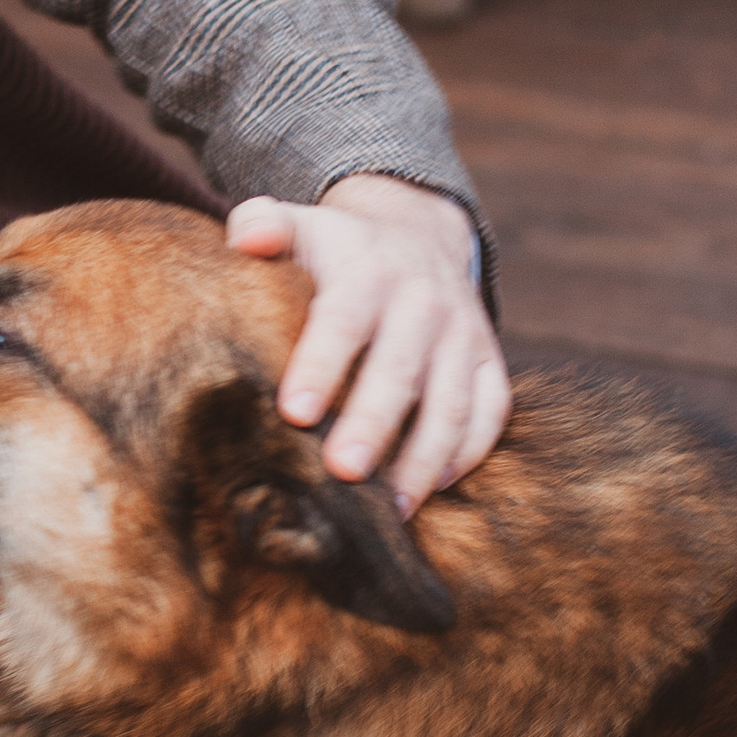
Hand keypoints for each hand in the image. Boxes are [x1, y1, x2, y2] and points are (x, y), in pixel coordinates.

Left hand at [224, 174, 507, 514]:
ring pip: (452, 402)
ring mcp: (463, 336)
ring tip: (389, 509)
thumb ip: (265, 228)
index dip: (321, 364)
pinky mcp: (490, 363)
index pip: (345, 320)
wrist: (419, 236)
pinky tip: (430, 489)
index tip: (292, 412)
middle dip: (373, 425)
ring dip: (422, 457)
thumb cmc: (339, 250)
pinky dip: (468, 453)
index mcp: (370, 273)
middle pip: (401, 371)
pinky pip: (491, 412)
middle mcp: (424, 304)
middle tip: (341, 474)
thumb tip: (246, 234)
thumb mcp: (303, 227)